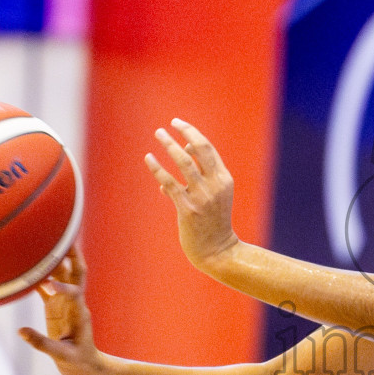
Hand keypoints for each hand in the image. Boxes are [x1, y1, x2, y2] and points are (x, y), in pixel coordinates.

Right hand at [18, 246, 105, 374]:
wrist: (84, 366)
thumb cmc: (78, 362)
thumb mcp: (62, 357)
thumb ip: (42, 344)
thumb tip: (21, 331)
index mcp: (78, 313)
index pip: (74, 292)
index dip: (63, 286)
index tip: (49, 286)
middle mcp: (73, 302)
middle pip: (76, 272)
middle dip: (71, 254)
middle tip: (63, 234)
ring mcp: (64, 302)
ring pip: (61, 274)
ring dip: (54, 258)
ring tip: (43, 238)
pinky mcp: (55, 306)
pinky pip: (46, 286)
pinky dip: (38, 275)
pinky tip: (25, 263)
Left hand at [143, 119, 240, 270]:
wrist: (217, 250)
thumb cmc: (213, 222)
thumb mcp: (214, 195)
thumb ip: (202, 173)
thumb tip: (184, 151)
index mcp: (224, 179)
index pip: (208, 149)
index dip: (192, 133)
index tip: (178, 124)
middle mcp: (215, 185)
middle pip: (199, 149)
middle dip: (183, 132)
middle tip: (168, 124)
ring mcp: (202, 197)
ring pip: (183, 162)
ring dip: (169, 144)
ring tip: (158, 134)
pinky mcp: (188, 209)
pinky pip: (169, 182)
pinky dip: (158, 168)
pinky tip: (149, 158)